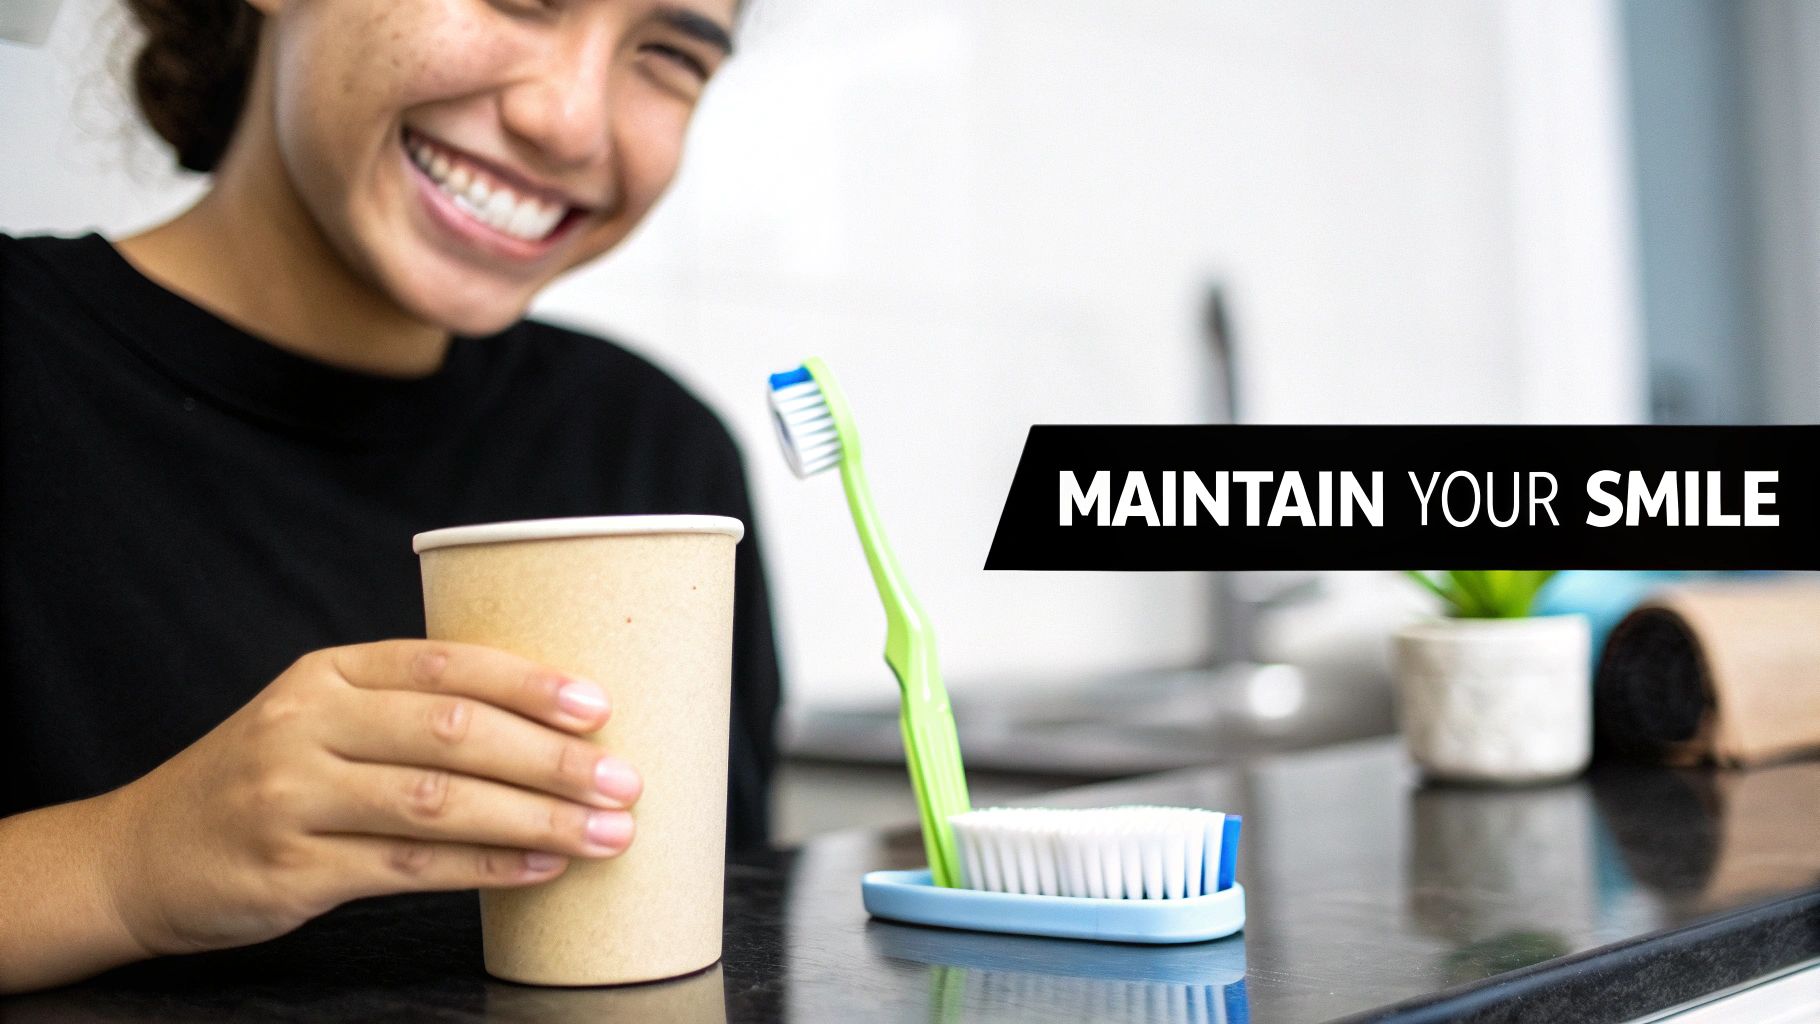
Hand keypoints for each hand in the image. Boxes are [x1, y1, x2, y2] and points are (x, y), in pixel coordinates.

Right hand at [102, 640, 641, 956]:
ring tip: (605, 830)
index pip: (442, 663)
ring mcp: (293, 799)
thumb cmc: (263, 779)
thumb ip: (409, 710)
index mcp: (326, 672)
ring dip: (536, 817)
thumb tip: (548, 722)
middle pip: (452, 732)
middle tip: (623, 779)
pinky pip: (411, 868)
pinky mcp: (292, 871)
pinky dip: (488, 867)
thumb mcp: (318, 717)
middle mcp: (306, 725)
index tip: (597, 704)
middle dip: (550, 757)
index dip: (527, 681)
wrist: (141, 856)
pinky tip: (544, 866)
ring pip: (439, 803)